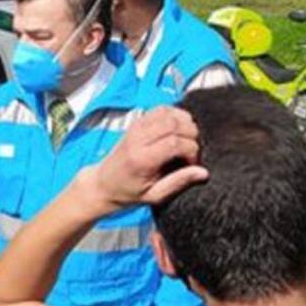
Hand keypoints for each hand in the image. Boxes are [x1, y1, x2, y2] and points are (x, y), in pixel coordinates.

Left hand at [86, 107, 208, 208]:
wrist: (103, 184)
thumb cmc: (127, 192)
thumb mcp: (154, 196)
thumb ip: (178, 182)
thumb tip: (202, 172)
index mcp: (141, 159)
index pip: (175, 142)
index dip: (191, 151)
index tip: (193, 163)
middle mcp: (138, 138)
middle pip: (174, 123)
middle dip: (191, 135)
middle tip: (191, 151)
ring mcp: (137, 127)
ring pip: (169, 112)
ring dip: (185, 123)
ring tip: (185, 141)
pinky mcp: (137, 122)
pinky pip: (161, 108)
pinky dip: (175, 114)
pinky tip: (178, 129)